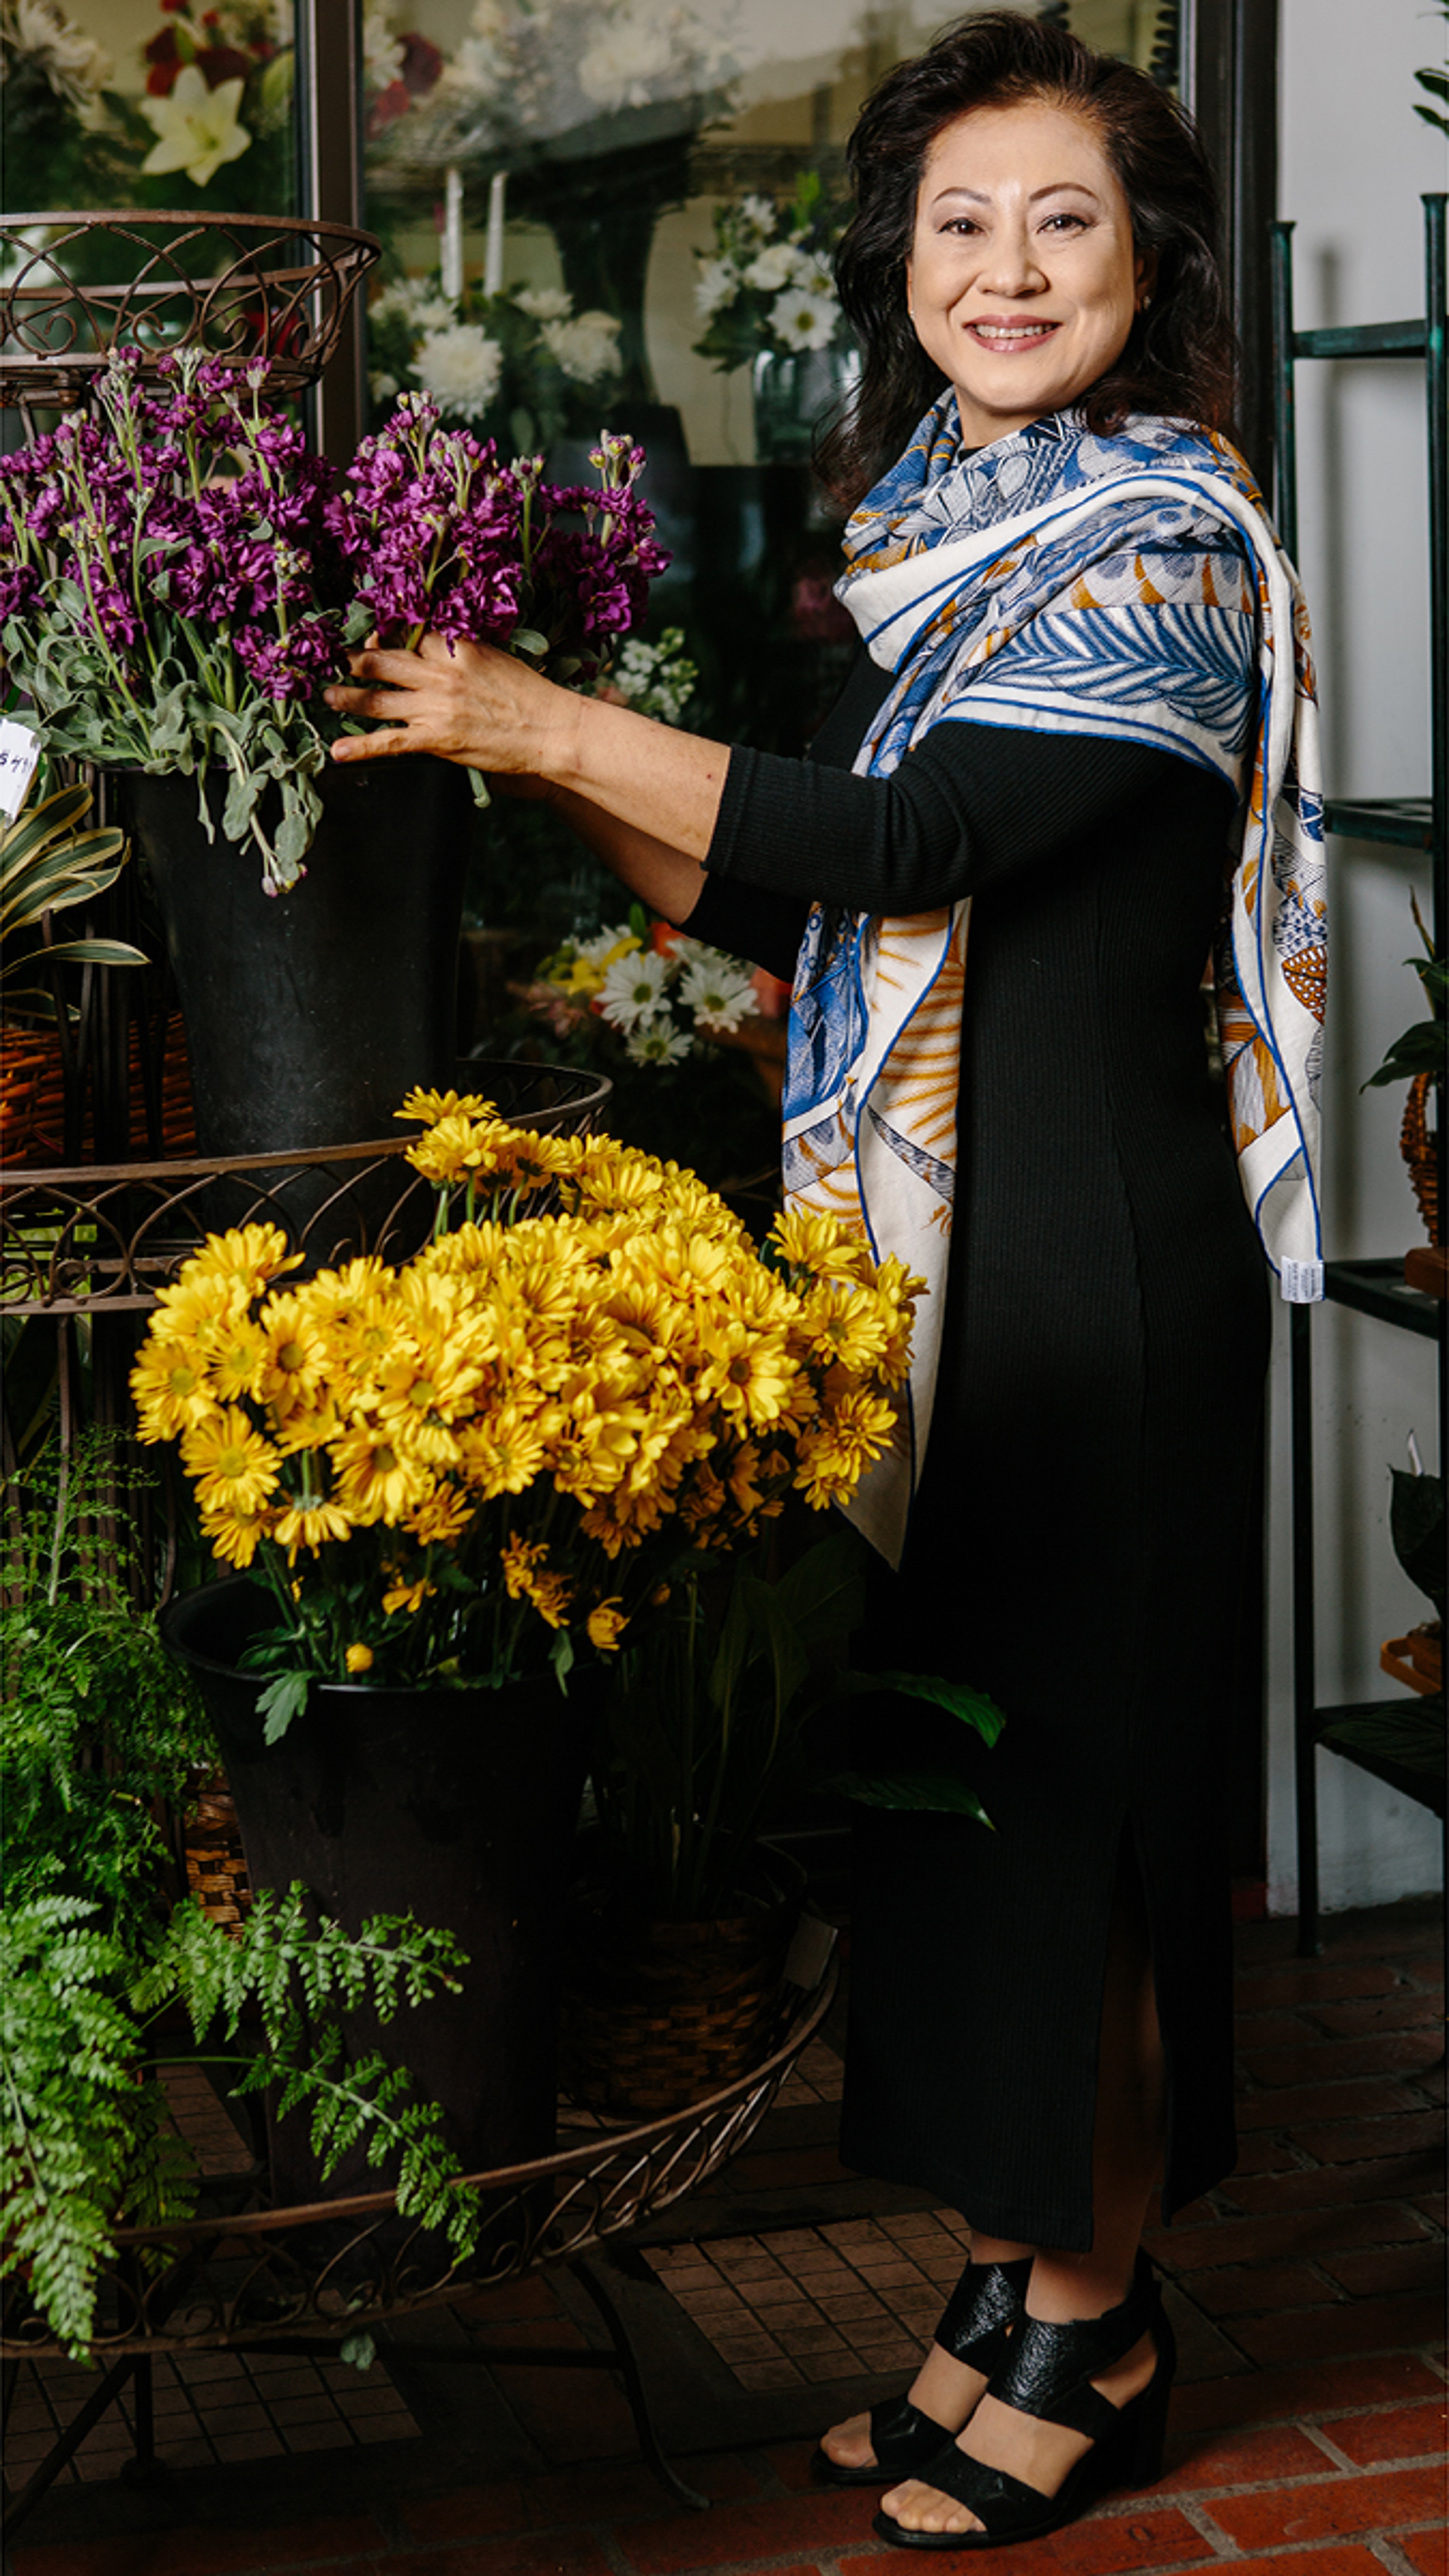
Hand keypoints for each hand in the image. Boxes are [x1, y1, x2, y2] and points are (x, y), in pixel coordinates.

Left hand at [324, 632, 563, 776]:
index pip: (408, 629)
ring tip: (328, 695)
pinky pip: (388, 742)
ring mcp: (435, 706)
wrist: (552, 731)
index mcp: (456, 647)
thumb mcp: (497, 657)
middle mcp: (439, 673)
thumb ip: (464, 649)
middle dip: (353, 658)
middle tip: (334, 658)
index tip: (367, 628)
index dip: (383, 628)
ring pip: (376, 699)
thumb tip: (442, 642)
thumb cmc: (531, 695)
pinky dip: (359, 747)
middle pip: (382, 659)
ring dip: (347, 697)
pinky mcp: (436, 739)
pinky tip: (337, 751)